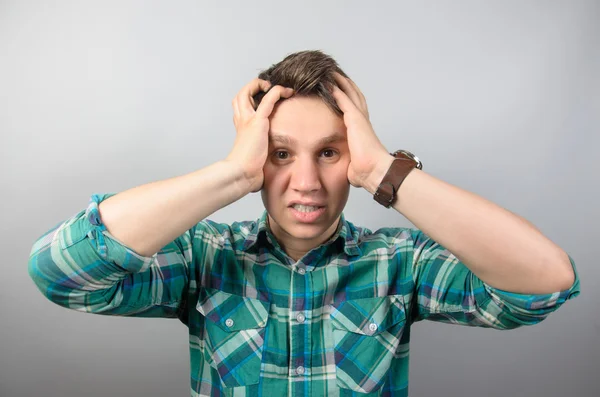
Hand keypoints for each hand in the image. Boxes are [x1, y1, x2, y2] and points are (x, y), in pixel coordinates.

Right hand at [225, 79, 293, 192]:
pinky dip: (277, 91)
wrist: (241, 174)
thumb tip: (264, 176)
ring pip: (247, 92)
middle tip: (267, 89)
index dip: (250, 99)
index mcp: (241, 129)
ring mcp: (248, 120)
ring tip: (276, 87)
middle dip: (252, 88)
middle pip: (240, 96)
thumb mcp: (255, 161)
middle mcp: (242, 121)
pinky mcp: (257, 121)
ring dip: (261, 85)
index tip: (264, 100)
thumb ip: (260, 160)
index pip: (241, 107)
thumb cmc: (247, 172)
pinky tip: (287, 91)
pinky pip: (268, 99)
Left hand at [330, 73, 391, 189]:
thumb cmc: (366, 171)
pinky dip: (336, 89)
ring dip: (340, 82)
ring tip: (330, 72)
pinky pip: (343, 99)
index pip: (354, 108)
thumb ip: (350, 161)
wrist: (374, 171)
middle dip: (345, 84)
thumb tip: (348, 170)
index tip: (339, 90)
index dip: (347, 97)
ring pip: (349, 93)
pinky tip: (328, 82)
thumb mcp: (353, 163)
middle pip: (354, 95)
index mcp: (362, 130)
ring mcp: (359, 118)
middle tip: (335, 74)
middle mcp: (362, 121)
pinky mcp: (355, 118)